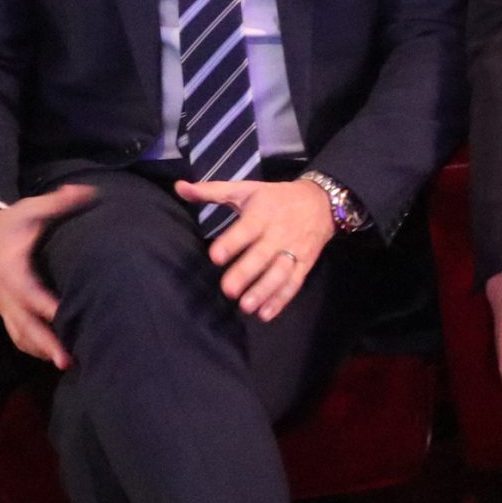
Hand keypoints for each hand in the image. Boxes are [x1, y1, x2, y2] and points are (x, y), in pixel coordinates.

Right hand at [0, 185, 96, 369]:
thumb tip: (89, 192)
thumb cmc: (9, 223)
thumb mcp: (31, 210)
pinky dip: (34, 348)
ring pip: (20, 335)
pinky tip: (54, 358)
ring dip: (42, 350)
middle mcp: (6, 293)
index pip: (30, 294)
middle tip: (69, 360)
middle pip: (25, 324)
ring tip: (68, 364)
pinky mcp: (6, 311)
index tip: (66, 318)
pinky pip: (17, 335)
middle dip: (46, 343)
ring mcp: (4, 305)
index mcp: (11, 271)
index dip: (47, 307)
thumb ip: (60, 203)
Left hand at [172, 177, 334, 320]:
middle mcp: (279, 233)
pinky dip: (281, 300)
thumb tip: (179, 187)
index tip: (215, 257)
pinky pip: (294, 284)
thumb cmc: (276, 198)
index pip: (247, 228)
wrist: (322, 202)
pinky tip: (265, 315)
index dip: (232, 242)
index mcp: (263, 213)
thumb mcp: (246, 189)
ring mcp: (294, 251)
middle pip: (263, 255)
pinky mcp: (305, 264)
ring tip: (245, 306)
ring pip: (280, 273)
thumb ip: (212, 191)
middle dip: (246, 273)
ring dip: (264, 290)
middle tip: (228, 290)